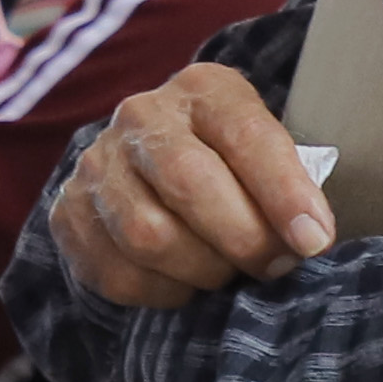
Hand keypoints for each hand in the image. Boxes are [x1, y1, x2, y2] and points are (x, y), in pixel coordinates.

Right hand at [51, 64, 329, 309]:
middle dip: (242, 238)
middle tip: (274, 267)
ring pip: (149, 236)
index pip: (245, 134)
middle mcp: (141, 117)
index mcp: (201, 90)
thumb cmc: (231, 168)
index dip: (283, 192)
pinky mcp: (68, 215)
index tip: (314, 240)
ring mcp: (97, 165)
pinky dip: (164, 291)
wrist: (147, 170)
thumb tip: (307, 241)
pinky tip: (183, 279)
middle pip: (188, 183)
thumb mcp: (264, 154)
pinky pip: (120, 274)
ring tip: (226, 271)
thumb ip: (288, 185)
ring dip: (203, 269)